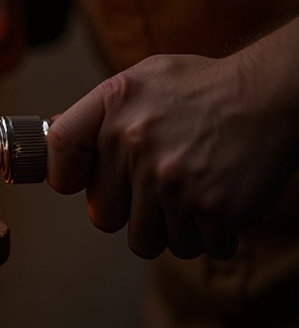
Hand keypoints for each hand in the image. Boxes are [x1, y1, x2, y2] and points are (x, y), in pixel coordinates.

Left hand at [47, 52, 298, 259]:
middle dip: (127, 210)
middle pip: (104, 215)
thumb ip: (97, 110)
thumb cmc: (203, 88)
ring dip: (169, 228)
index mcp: (114, 104)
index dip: (65, 176)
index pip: (59, 150)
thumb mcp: (142, 80)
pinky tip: (217, 202)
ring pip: (148, 241)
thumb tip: (55, 135)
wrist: (272, 95)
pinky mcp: (211, 208)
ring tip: (188, 197)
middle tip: (153, 191)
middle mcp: (135, 142)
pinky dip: (210, 235)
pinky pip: (197, 247)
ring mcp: (172, 179)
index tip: (78, 183)